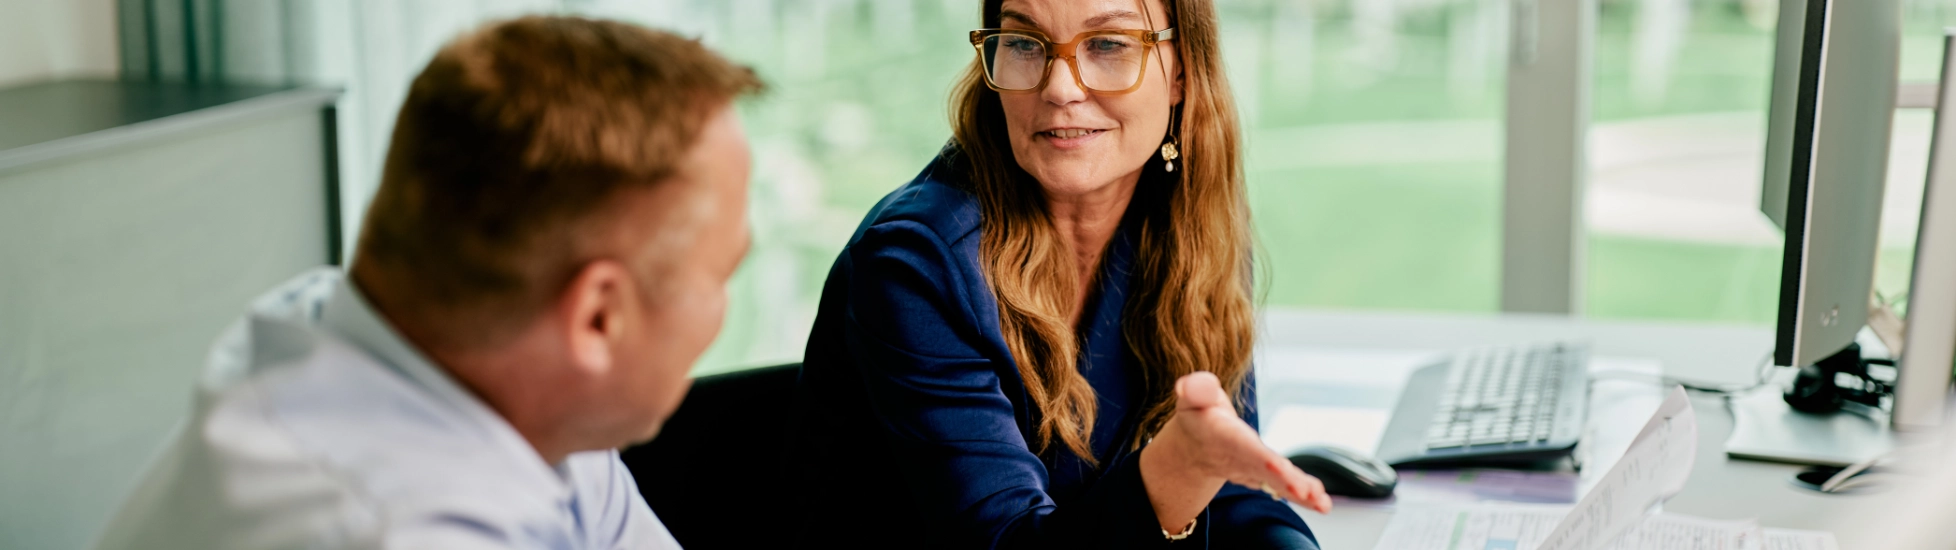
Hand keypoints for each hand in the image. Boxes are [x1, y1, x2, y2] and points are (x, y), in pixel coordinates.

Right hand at [1143, 372, 1332, 516]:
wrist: (1195, 445)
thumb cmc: (1199, 414)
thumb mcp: (1193, 397)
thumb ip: (1197, 390)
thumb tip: (1187, 385)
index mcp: (1224, 436)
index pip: (1244, 446)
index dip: (1260, 456)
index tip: (1278, 466)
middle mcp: (1240, 458)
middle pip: (1264, 471)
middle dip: (1285, 482)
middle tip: (1307, 492)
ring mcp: (1253, 471)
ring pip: (1277, 484)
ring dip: (1300, 494)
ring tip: (1321, 503)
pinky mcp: (1264, 477)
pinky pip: (1284, 488)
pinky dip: (1304, 496)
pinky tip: (1322, 503)